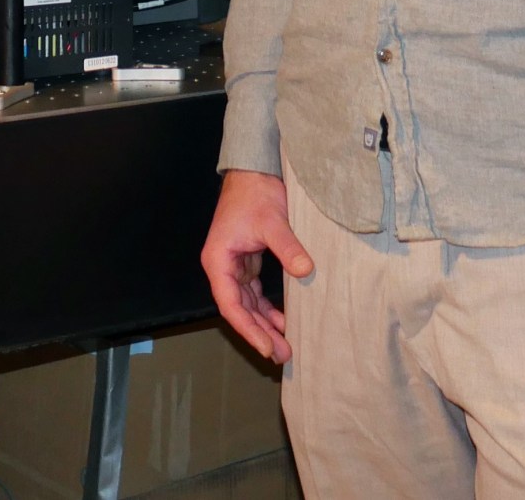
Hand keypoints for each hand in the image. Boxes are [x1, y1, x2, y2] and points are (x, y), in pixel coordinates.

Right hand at [200, 170, 314, 363]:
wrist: (254, 170)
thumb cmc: (256, 193)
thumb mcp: (272, 222)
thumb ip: (288, 247)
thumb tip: (306, 270)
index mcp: (218, 260)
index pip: (231, 304)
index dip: (249, 328)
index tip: (267, 347)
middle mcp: (222, 266)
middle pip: (239, 309)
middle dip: (259, 332)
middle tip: (282, 354)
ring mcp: (235, 263)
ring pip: (248, 303)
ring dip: (264, 323)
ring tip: (285, 346)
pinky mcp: (248, 259)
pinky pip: (256, 291)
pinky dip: (268, 307)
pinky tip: (283, 321)